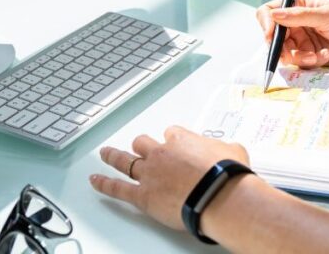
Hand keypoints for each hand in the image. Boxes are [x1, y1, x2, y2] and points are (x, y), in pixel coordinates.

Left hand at [90, 126, 251, 231]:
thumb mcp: (234, 151)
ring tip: (105, 154)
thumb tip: (232, 151)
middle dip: (142, 145)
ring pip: (125, 161)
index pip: (171, 133)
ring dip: (113, 156)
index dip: (172, 140)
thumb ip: (226, 149)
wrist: (218, 194)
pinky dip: (104, 184)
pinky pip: (118, 188)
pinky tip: (95, 181)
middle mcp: (161, 153)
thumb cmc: (227, 174)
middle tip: (139, 147)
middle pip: (143, 143)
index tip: (174, 144)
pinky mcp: (143, 195)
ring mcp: (149, 173)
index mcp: (182, 139)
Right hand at [255, 0, 328, 67]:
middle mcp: (297, 22)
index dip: (267, 24)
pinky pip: (299, 62)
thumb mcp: (325, 16)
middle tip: (291, 54)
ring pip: (285, 53)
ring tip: (316, 56)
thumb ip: (298, 16)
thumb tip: (274, 15)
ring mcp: (303, 39)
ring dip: (299, 57)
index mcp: (298, 5)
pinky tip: (326, 56)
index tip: (271, 35)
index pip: (270, 12)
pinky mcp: (310, 55)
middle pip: (273, 37)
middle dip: (281, 47)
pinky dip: (310, 62)